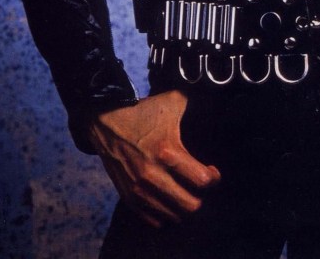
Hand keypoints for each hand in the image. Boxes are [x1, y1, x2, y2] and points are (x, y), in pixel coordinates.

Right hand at [87, 90, 220, 227]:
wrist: (106, 121)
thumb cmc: (143, 112)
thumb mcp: (172, 101)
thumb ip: (194, 103)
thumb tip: (212, 98)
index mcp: (168, 152)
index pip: (201, 181)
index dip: (213, 178)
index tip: (212, 172)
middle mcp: (153, 175)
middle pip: (190, 206)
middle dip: (201, 198)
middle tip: (199, 187)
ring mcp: (139, 190)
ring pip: (173, 216)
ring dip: (183, 208)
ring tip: (185, 194)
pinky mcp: (128, 197)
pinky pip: (153, 220)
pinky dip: (165, 215)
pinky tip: (168, 202)